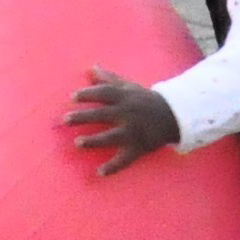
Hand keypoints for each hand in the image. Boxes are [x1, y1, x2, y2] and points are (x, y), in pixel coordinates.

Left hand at [65, 73, 181, 174]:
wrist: (173, 117)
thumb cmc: (144, 100)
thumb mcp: (129, 87)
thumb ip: (109, 79)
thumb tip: (91, 67)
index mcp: (125, 98)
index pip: (104, 93)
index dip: (88, 94)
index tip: (73, 98)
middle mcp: (128, 114)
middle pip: (103, 115)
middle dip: (84, 117)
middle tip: (66, 120)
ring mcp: (133, 132)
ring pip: (111, 137)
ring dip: (94, 141)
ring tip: (77, 143)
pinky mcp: (138, 148)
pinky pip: (125, 159)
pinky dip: (113, 167)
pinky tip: (99, 173)